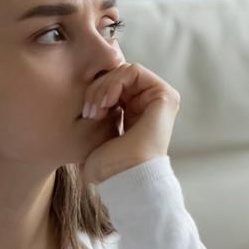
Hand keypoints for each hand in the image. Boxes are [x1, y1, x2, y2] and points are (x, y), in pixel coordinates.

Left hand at [79, 62, 180, 184]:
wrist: (123, 178)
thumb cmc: (106, 164)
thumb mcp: (96, 129)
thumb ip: (97, 106)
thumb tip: (83, 85)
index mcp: (134, 111)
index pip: (111, 82)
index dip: (95, 90)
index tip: (86, 113)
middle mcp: (148, 103)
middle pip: (116, 74)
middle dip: (97, 88)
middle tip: (88, 111)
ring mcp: (158, 99)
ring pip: (122, 70)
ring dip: (103, 87)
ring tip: (95, 110)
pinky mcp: (165, 95)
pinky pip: (134, 71)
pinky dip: (114, 82)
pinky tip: (106, 103)